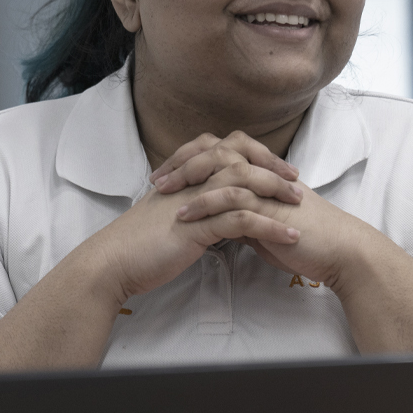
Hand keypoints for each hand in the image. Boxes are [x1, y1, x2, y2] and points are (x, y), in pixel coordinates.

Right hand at [80, 173, 299, 303]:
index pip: (225, 151)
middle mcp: (190, 181)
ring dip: (276, 194)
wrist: (112, 262)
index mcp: (184, 176)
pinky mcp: (197, 226)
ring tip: (300, 208)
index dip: (254, 156)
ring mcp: (193, 201)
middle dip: (272, 169)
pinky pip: (241, 220)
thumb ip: (191, 206)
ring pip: (244, 184)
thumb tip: (213, 210)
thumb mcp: (168, 217)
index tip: (278, 170)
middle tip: (297, 183)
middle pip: (240, 160)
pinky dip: (270, 226)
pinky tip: (289, 236)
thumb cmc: (138, 244)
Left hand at [155, 132, 380, 286]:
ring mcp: (267, 186)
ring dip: (188, 180)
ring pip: (222, 168)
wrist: (340, 252)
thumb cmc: (307, 241)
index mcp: (260, 173)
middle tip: (157, 179)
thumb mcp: (265, 225)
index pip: (219, 152)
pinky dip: (205, 203)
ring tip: (163, 194)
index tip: (164, 175)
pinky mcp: (270, 206)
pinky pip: (232, 197)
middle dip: (183, 162)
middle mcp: (263, 173)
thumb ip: (243, 216)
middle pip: (216, 150)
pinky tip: (185, 216)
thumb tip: (218, 221)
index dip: (190, 159)